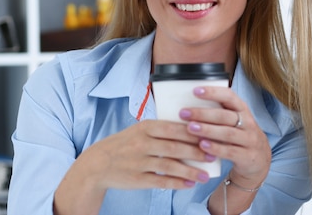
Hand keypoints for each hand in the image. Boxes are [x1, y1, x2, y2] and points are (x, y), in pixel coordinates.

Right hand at [69, 120, 212, 190]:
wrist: (97, 163)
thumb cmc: (126, 144)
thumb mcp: (141, 130)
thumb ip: (163, 129)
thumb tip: (194, 130)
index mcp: (146, 127)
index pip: (175, 128)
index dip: (194, 132)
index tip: (211, 135)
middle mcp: (142, 143)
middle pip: (175, 146)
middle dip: (197, 151)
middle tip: (213, 155)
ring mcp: (139, 162)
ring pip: (170, 166)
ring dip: (190, 171)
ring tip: (205, 175)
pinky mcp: (137, 179)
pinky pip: (161, 181)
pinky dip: (176, 183)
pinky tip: (189, 184)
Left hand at [180, 86, 270, 187]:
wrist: (259, 160)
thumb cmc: (238, 136)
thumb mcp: (233, 121)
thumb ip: (218, 113)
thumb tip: (188, 104)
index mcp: (242, 109)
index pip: (229, 96)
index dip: (213, 92)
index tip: (195, 91)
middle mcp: (248, 122)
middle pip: (225, 115)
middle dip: (203, 113)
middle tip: (184, 113)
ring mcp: (250, 140)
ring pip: (228, 133)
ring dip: (208, 130)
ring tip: (190, 128)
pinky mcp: (248, 156)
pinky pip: (230, 151)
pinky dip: (216, 148)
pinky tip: (202, 146)